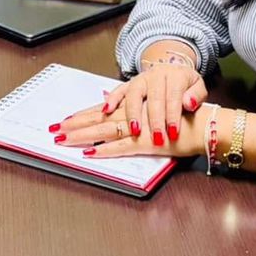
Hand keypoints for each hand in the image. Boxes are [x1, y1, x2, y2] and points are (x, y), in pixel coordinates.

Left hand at [56, 102, 211, 159]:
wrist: (201, 124)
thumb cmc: (179, 118)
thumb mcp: (153, 110)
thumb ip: (133, 108)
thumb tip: (109, 102)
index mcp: (132, 108)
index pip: (100, 111)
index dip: (81, 115)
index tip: (63, 120)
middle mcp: (132, 115)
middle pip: (97, 120)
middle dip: (74, 125)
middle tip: (54, 130)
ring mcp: (138, 129)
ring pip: (104, 131)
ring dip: (83, 136)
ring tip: (64, 140)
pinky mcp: (147, 143)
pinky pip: (122, 147)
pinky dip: (106, 150)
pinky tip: (90, 153)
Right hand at [95, 59, 205, 147]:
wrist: (173, 71)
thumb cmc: (186, 85)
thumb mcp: (198, 87)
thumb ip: (196, 95)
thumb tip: (189, 102)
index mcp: (175, 75)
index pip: (173, 96)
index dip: (173, 114)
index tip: (173, 132)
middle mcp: (156, 74)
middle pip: (154, 97)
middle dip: (155, 119)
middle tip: (157, 137)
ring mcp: (141, 79)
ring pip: (134, 94)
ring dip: (133, 113)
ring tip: (135, 130)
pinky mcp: (129, 84)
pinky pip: (118, 90)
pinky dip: (111, 100)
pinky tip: (107, 111)